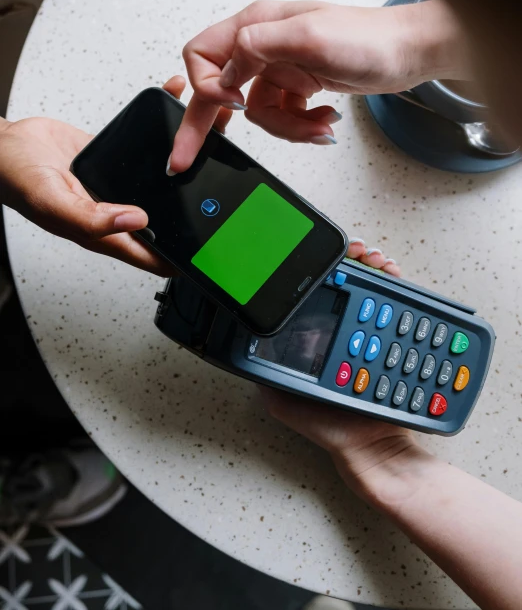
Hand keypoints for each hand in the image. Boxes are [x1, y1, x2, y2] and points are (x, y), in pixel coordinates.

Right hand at [0, 77, 212, 275]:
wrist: (6, 144)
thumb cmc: (19, 180)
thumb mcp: (54, 202)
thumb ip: (93, 218)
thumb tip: (138, 221)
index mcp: (110, 233)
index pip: (159, 255)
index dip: (187, 256)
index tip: (216, 244)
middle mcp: (122, 210)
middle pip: (172, 212)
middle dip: (201, 198)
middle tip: (227, 173)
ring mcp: (124, 183)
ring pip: (169, 173)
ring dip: (192, 152)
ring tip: (216, 128)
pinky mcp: (122, 157)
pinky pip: (152, 143)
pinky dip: (167, 123)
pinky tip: (177, 101)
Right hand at [169, 0, 468, 171]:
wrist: (408, 54)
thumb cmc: (369, 38)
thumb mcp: (310, 36)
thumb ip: (257, 47)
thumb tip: (223, 76)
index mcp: (256, 25)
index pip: (202, 55)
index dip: (207, 85)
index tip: (234, 106)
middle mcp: (262, 46)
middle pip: (215, 90)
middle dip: (202, 126)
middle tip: (182, 158)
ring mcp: (279, 68)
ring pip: (258, 114)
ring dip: (287, 128)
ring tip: (318, 125)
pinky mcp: (297, 86)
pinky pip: (282, 118)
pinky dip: (301, 127)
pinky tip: (324, 120)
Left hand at [260, 238, 423, 505]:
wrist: (373, 448)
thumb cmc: (329, 428)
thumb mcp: (286, 403)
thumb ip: (267, 378)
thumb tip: (245, 350)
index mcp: (317, 339)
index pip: (318, 293)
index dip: (326, 270)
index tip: (335, 257)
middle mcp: (342, 332)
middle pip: (349, 284)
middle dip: (357, 260)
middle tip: (364, 253)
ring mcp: (369, 335)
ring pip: (373, 290)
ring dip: (376, 268)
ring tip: (380, 261)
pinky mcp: (392, 341)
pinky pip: (396, 309)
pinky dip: (397, 287)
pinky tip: (395, 275)